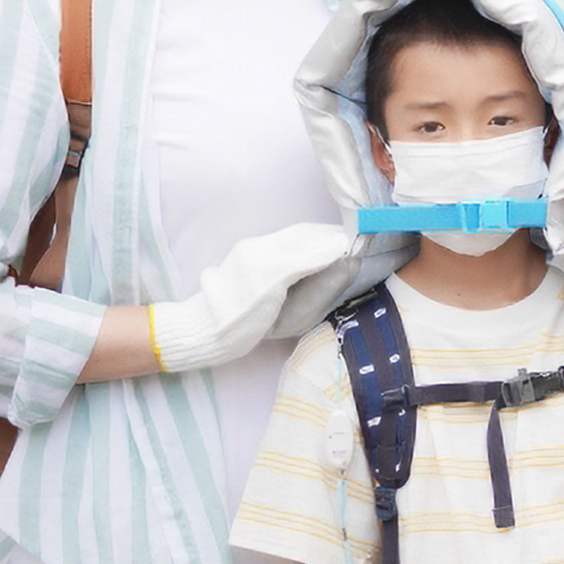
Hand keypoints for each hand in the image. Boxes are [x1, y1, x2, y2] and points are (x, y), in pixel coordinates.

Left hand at [150, 223, 348, 372]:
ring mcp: (252, 247)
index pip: (315, 246)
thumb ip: (314, 279)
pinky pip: (285, 238)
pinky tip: (317, 246)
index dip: (339, 245)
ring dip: (322, 235)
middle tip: (358, 243)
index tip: (362, 247)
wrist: (202, 330)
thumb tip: (344, 256)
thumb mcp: (283, 309)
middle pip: (307, 235)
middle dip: (334, 237)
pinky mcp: (247, 248)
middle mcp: (260, 249)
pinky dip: (307, 238)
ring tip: (342, 242)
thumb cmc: (243, 326)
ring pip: (296, 234)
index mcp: (270, 265)